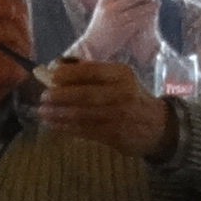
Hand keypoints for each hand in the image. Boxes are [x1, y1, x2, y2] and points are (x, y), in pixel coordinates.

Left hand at [34, 58, 176, 159]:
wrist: (157, 126)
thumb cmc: (130, 97)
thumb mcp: (118, 78)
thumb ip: (91, 72)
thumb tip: (56, 66)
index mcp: (120, 74)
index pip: (91, 71)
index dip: (68, 73)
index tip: (49, 75)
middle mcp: (121, 93)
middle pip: (84, 94)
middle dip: (59, 96)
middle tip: (43, 97)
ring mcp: (118, 116)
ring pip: (82, 114)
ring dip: (58, 114)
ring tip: (43, 112)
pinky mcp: (113, 134)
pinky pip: (84, 130)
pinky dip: (65, 128)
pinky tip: (53, 125)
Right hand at [78, 0, 160, 73]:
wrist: (93, 46)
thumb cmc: (99, 28)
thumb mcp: (102, 11)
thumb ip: (112, 1)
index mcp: (104, 2)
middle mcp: (109, 9)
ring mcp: (116, 19)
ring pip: (136, 9)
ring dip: (149, 6)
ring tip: (158, 3)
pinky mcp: (122, 30)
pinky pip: (138, 21)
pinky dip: (147, 18)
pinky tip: (153, 15)